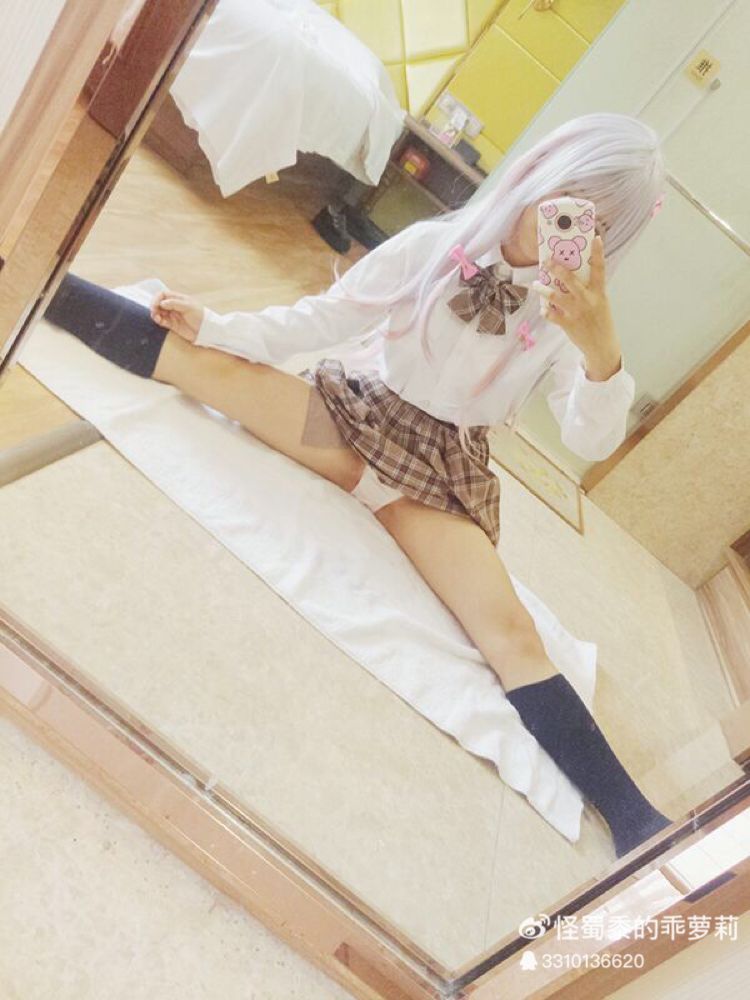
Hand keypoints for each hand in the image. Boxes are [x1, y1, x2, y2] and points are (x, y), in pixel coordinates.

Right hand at [150, 290, 204, 342]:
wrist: (205, 330)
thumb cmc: (200, 316)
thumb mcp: (188, 306)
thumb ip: (174, 303)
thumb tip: (161, 303)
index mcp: (178, 299)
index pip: (163, 294)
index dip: (157, 298)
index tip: (155, 304)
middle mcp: (173, 306)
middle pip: (159, 303)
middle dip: (154, 306)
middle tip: (154, 311)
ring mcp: (172, 315)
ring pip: (158, 312)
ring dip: (155, 313)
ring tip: (156, 317)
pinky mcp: (172, 324)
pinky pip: (161, 321)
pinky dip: (158, 320)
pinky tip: (159, 320)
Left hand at [532, 236, 620, 367]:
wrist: (601, 346)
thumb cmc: (599, 320)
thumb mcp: (599, 302)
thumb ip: (587, 289)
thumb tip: (568, 276)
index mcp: (599, 292)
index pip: (600, 269)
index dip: (598, 253)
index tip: (595, 237)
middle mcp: (588, 300)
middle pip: (570, 279)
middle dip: (557, 268)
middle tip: (546, 261)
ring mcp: (577, 312)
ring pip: (555, 297)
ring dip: (543, 289)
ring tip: (535, 284)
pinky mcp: (568, 324)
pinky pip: (551, 314)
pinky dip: (545, 310)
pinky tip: (543, 308)